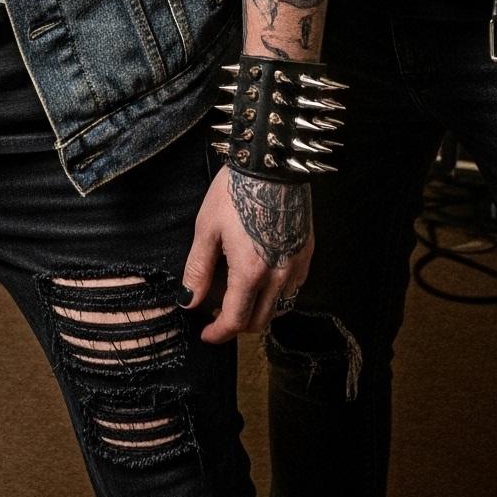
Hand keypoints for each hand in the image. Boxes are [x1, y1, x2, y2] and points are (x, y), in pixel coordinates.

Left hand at [180, 167, 311, 342]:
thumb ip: (198, 270)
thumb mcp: (206, 229)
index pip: (236, 321)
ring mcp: (296, 264)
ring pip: (280, 308)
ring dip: (259, 310)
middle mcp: (278, 275)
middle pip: (260, 321)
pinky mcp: (307, 251)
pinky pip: (294, 287)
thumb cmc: (235, 191)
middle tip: (218, 312)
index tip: (206, 334)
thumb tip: (189, 301)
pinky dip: (277, 293)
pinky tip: (262, 276)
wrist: (271, 162)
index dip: (218, 334)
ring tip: (239, 294)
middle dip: (237, 324)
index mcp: (250, 272)